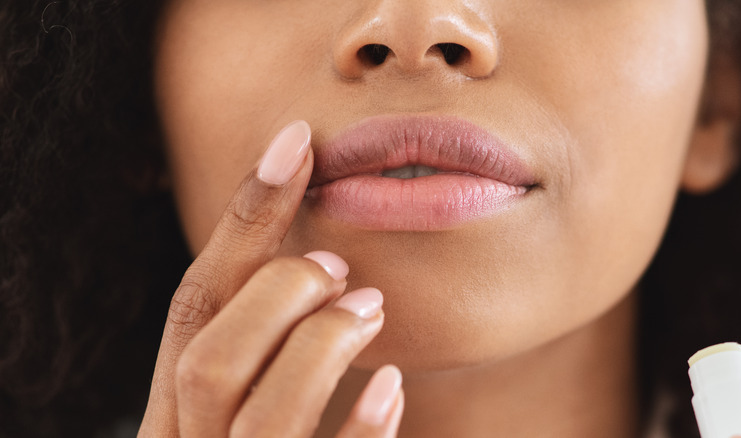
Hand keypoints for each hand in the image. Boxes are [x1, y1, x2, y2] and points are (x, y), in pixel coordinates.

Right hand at [138, 121, 403, 437]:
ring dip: (317, 343)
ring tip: (368, 309)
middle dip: (274, 294)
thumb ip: (266, 347)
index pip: (196, 300)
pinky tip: (390, 387)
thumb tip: (322, 267)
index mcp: (175, 412)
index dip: (243, 217)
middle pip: (208, 354)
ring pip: (252, 408)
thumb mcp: (249, 406)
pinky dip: (354, 426)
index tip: (296, 142)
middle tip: (334, 266)